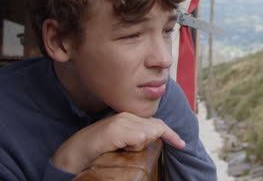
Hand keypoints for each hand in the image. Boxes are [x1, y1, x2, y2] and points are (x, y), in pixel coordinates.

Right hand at [51, 112, 184, 173]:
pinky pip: (137, 138)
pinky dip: (132, 145)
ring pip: (147, 134)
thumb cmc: (98, 150)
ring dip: (138, 145)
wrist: (73, 153)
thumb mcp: (122, 142)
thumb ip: (136, 138)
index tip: (182, 144)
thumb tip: (152, 138)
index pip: (156, 123)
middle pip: (155, 128)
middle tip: (128, 146)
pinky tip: (118, 146)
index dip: (170, 134)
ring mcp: (121, 122)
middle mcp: (126, 116)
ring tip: (120, 147)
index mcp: (129, 118)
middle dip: (149, 140)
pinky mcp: (115, 130)